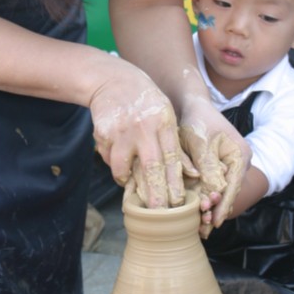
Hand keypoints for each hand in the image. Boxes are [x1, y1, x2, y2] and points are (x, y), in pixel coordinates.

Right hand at [90, 64, 194, 208]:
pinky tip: (117, 154)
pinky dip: (113, 163)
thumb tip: (192, 174)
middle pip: (150, 167)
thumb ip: (176, 146)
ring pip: (122, 167)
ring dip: (126, 179)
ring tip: (129, 181)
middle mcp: (144, 127)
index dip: (175, 184)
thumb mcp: (166, 116)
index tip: (178, 203)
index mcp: (164, 123)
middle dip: (155, 194)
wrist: (113, 81)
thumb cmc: (147, 103)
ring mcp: (121, 130)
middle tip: (157, 212)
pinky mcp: (102, 133)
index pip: (172, 159)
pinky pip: (108, 158)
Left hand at [178, 98, 250, 234]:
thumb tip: (216, 191)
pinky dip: (203, 198)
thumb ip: (208, 166)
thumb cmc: (197, 121)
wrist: (192, 107)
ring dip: (209, 208)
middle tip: (203, 230)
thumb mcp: (201, 142)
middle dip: (215, 211)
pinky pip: (211, 186)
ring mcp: (227, 166)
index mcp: (239, 155)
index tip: (214, 222)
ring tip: (199, 228)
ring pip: (219, 192)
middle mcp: (237, 163)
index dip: (223, 206)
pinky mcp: (215, 168)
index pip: (232, 186)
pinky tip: (195, 213)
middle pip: (227, 193)